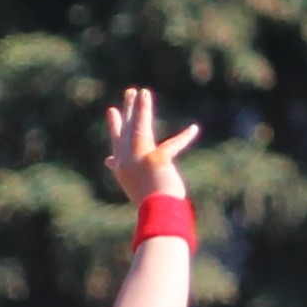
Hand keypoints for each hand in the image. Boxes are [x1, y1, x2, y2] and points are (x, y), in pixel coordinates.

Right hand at [103, 86, 199, 205]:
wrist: (156, 214)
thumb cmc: (151, 207)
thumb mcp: (138, 190)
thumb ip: (133, 178)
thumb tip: (121, 170)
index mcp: (123, 169)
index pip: (117, 143)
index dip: (115, 127)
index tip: (112, 111)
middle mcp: (127, 161)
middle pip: (127, 130)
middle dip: (128, 110)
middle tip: (131, 92)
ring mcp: (139, 159)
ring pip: (139, 128)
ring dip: (142, 108)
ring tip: (144, 92)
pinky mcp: (155, 159)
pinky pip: (173, 146)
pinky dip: (185, 139)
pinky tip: (194, 129)